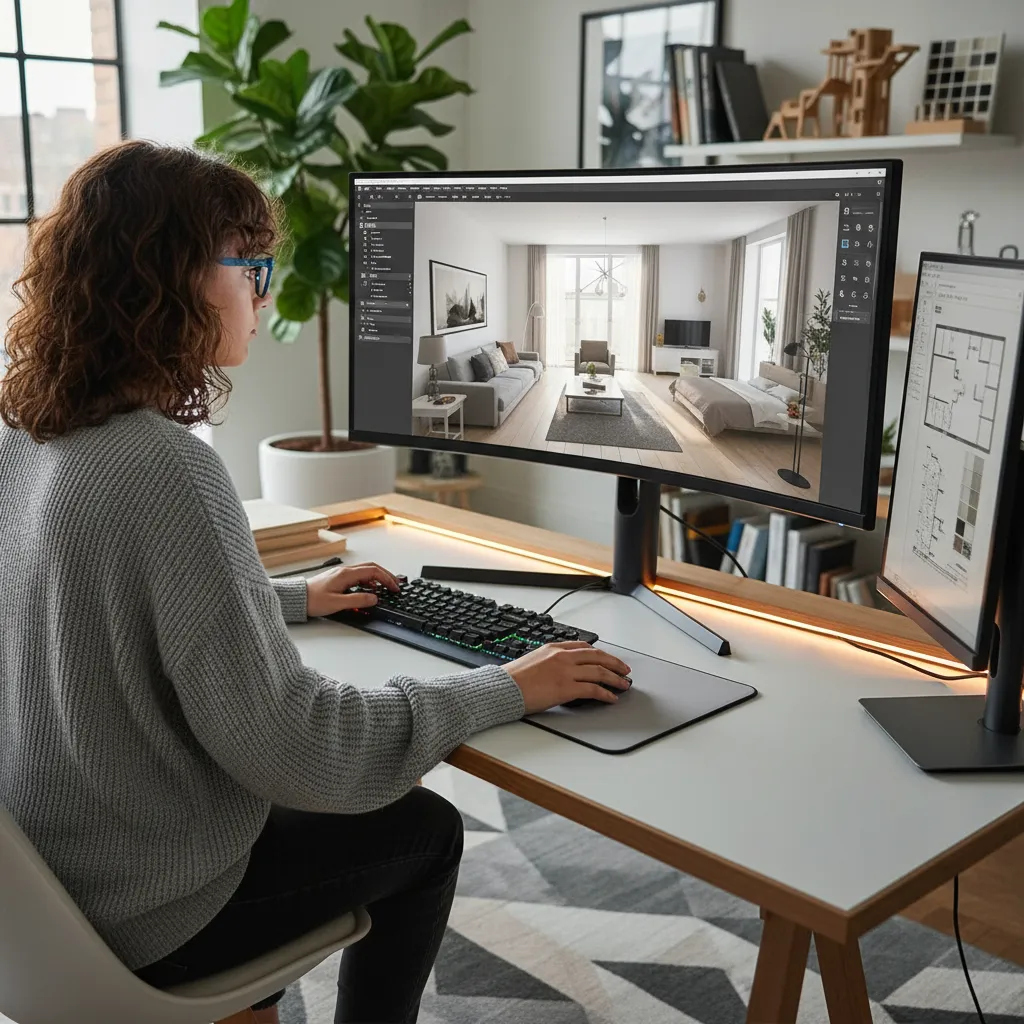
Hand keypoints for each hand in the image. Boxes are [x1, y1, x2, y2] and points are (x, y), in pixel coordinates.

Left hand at [306, 562, 400, 617]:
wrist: (297, 598)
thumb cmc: (313, 600)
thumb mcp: (337, 603)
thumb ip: (357, 600)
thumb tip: (374, 598)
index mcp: (346, 574)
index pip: (373, 571)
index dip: (387, 578)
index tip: (394, 588)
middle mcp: (345, 571)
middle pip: (371, 567)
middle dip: (386, 575)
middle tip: (395, 585)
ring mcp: (341, 574)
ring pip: (365, 571)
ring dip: (377, 578)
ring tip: (385, 587)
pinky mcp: (338, 578)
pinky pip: (358, 576)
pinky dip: (368, 581)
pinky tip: (369, 589)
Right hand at [505, 641, 630, 712]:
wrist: (503, 688)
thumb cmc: (513, 678)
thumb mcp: (533, 660)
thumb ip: (550, 661)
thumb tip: (563, 670)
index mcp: (554, 648)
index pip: (584, 647)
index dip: (601, 653)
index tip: (608, 659)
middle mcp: (562, 656)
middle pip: (597, 656)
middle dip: (614, 663)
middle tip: (624, 670)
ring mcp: (566, 671)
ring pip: (599, 672)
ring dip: (615, 678)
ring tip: (623, 684)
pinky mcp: (566, 688)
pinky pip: (593, 689)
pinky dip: (605, 693)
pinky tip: (611, 698)